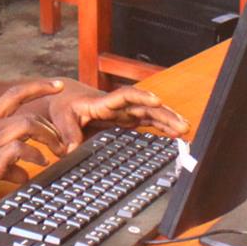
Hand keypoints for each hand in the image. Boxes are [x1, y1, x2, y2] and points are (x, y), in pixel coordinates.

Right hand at [0, 79, 62, 204]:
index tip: (59, 85)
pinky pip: (18, 153)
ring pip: (28, 127)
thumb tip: (23, 172)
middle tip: (61, 144)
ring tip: (54, 155)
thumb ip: (3, 157)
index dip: (39, 87)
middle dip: (51, 129)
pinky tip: (31, 173)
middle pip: (29, 116)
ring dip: (47, 140)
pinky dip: (31, 162)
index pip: (15, 93)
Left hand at [18, 78, 189, 149]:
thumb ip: (68, 133)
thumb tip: (71, 150)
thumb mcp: (61, 119)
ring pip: (150, 114)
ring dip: (168, 120)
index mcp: (103, 102)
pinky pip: (147, 122)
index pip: (125, 96)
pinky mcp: (125, 121)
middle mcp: (118, 106)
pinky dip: (161, 127)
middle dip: (165, 115)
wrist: (63, 102)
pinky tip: (174, 134)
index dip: (142, 97)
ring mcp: (124, 113)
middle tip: (183, 125)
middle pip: (145, 107)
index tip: (157, 101)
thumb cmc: (62, 108)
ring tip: (186, 129)